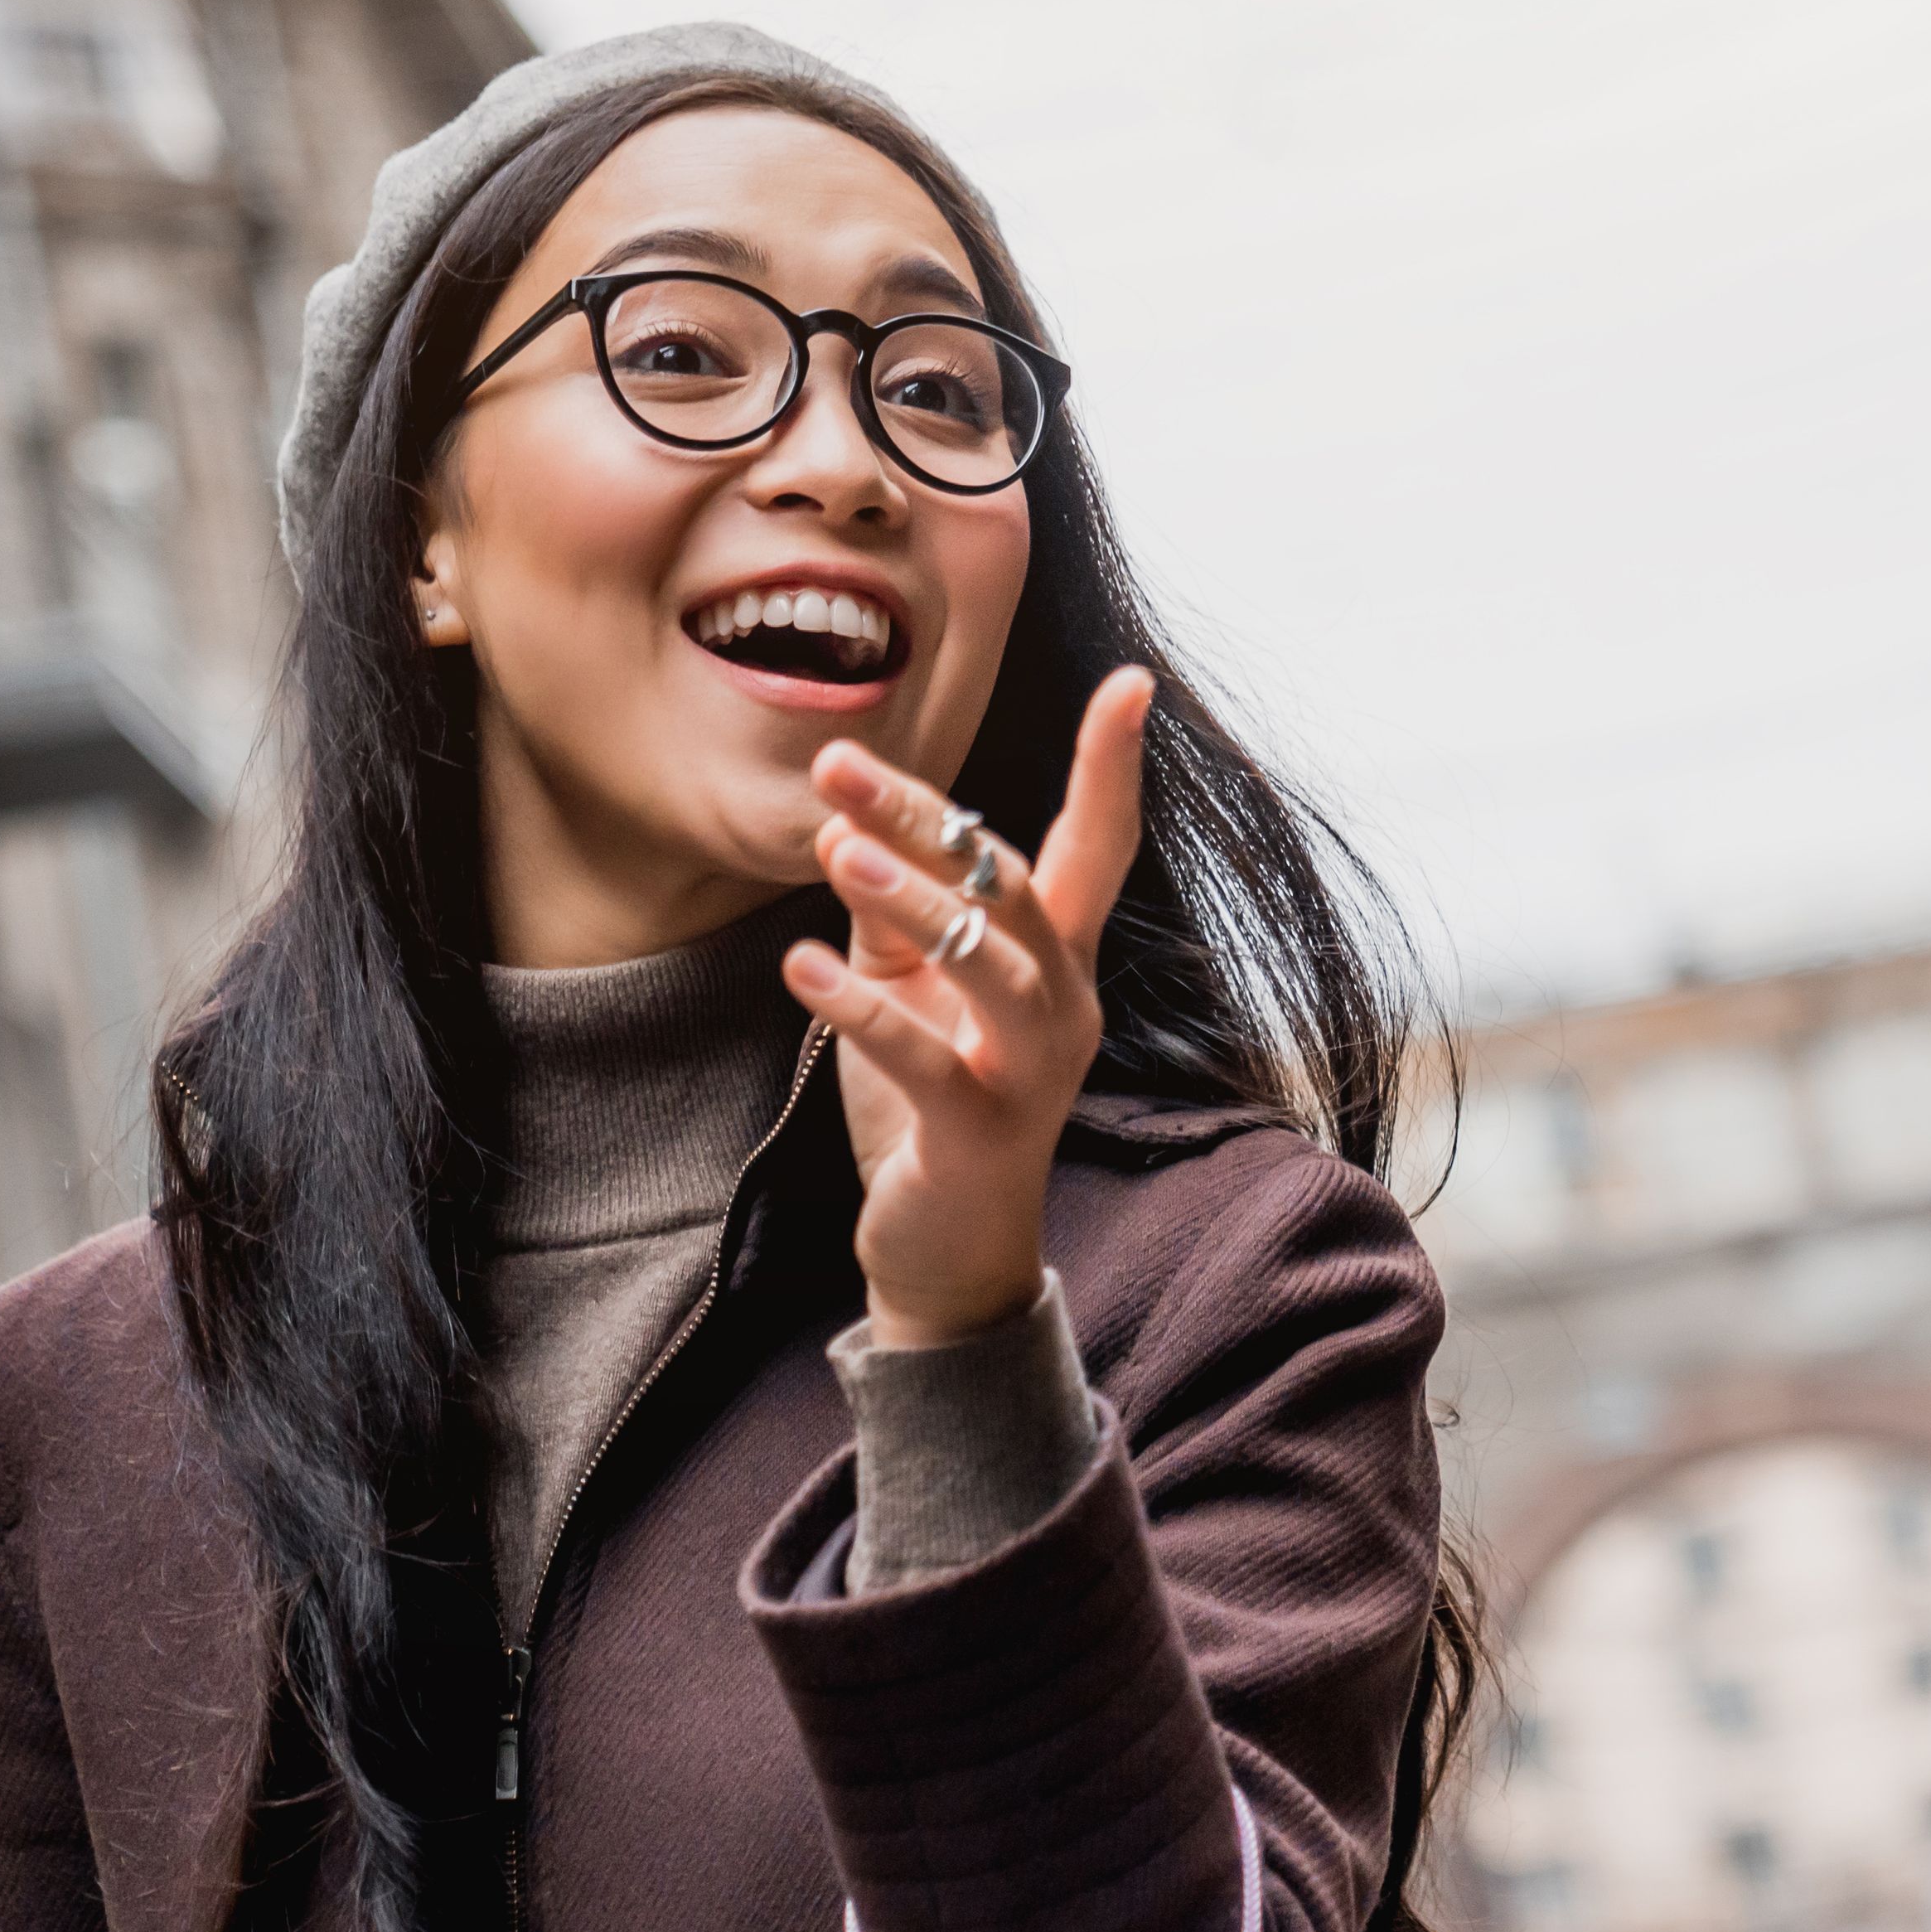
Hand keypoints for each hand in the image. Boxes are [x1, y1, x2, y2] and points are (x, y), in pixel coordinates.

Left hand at [784, 668, 1149, 1346]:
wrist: (948, 1250)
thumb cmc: (934, 1107)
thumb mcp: (908, 991)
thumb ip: (892, 916)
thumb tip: (849, 830)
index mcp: (1058, 962)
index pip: (1097, 846)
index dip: (1114, 766)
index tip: (1131, 681)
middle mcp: (1065, 1005)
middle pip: (1016, 888)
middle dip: (929, 819)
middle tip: (839, 764)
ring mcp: (1033, 1069)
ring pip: (993, 964)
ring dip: (914, 900)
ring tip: (835, 849)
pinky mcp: (982, 1129)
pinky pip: (925, 1058)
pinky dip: (859, 1009)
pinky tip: (799, 967)